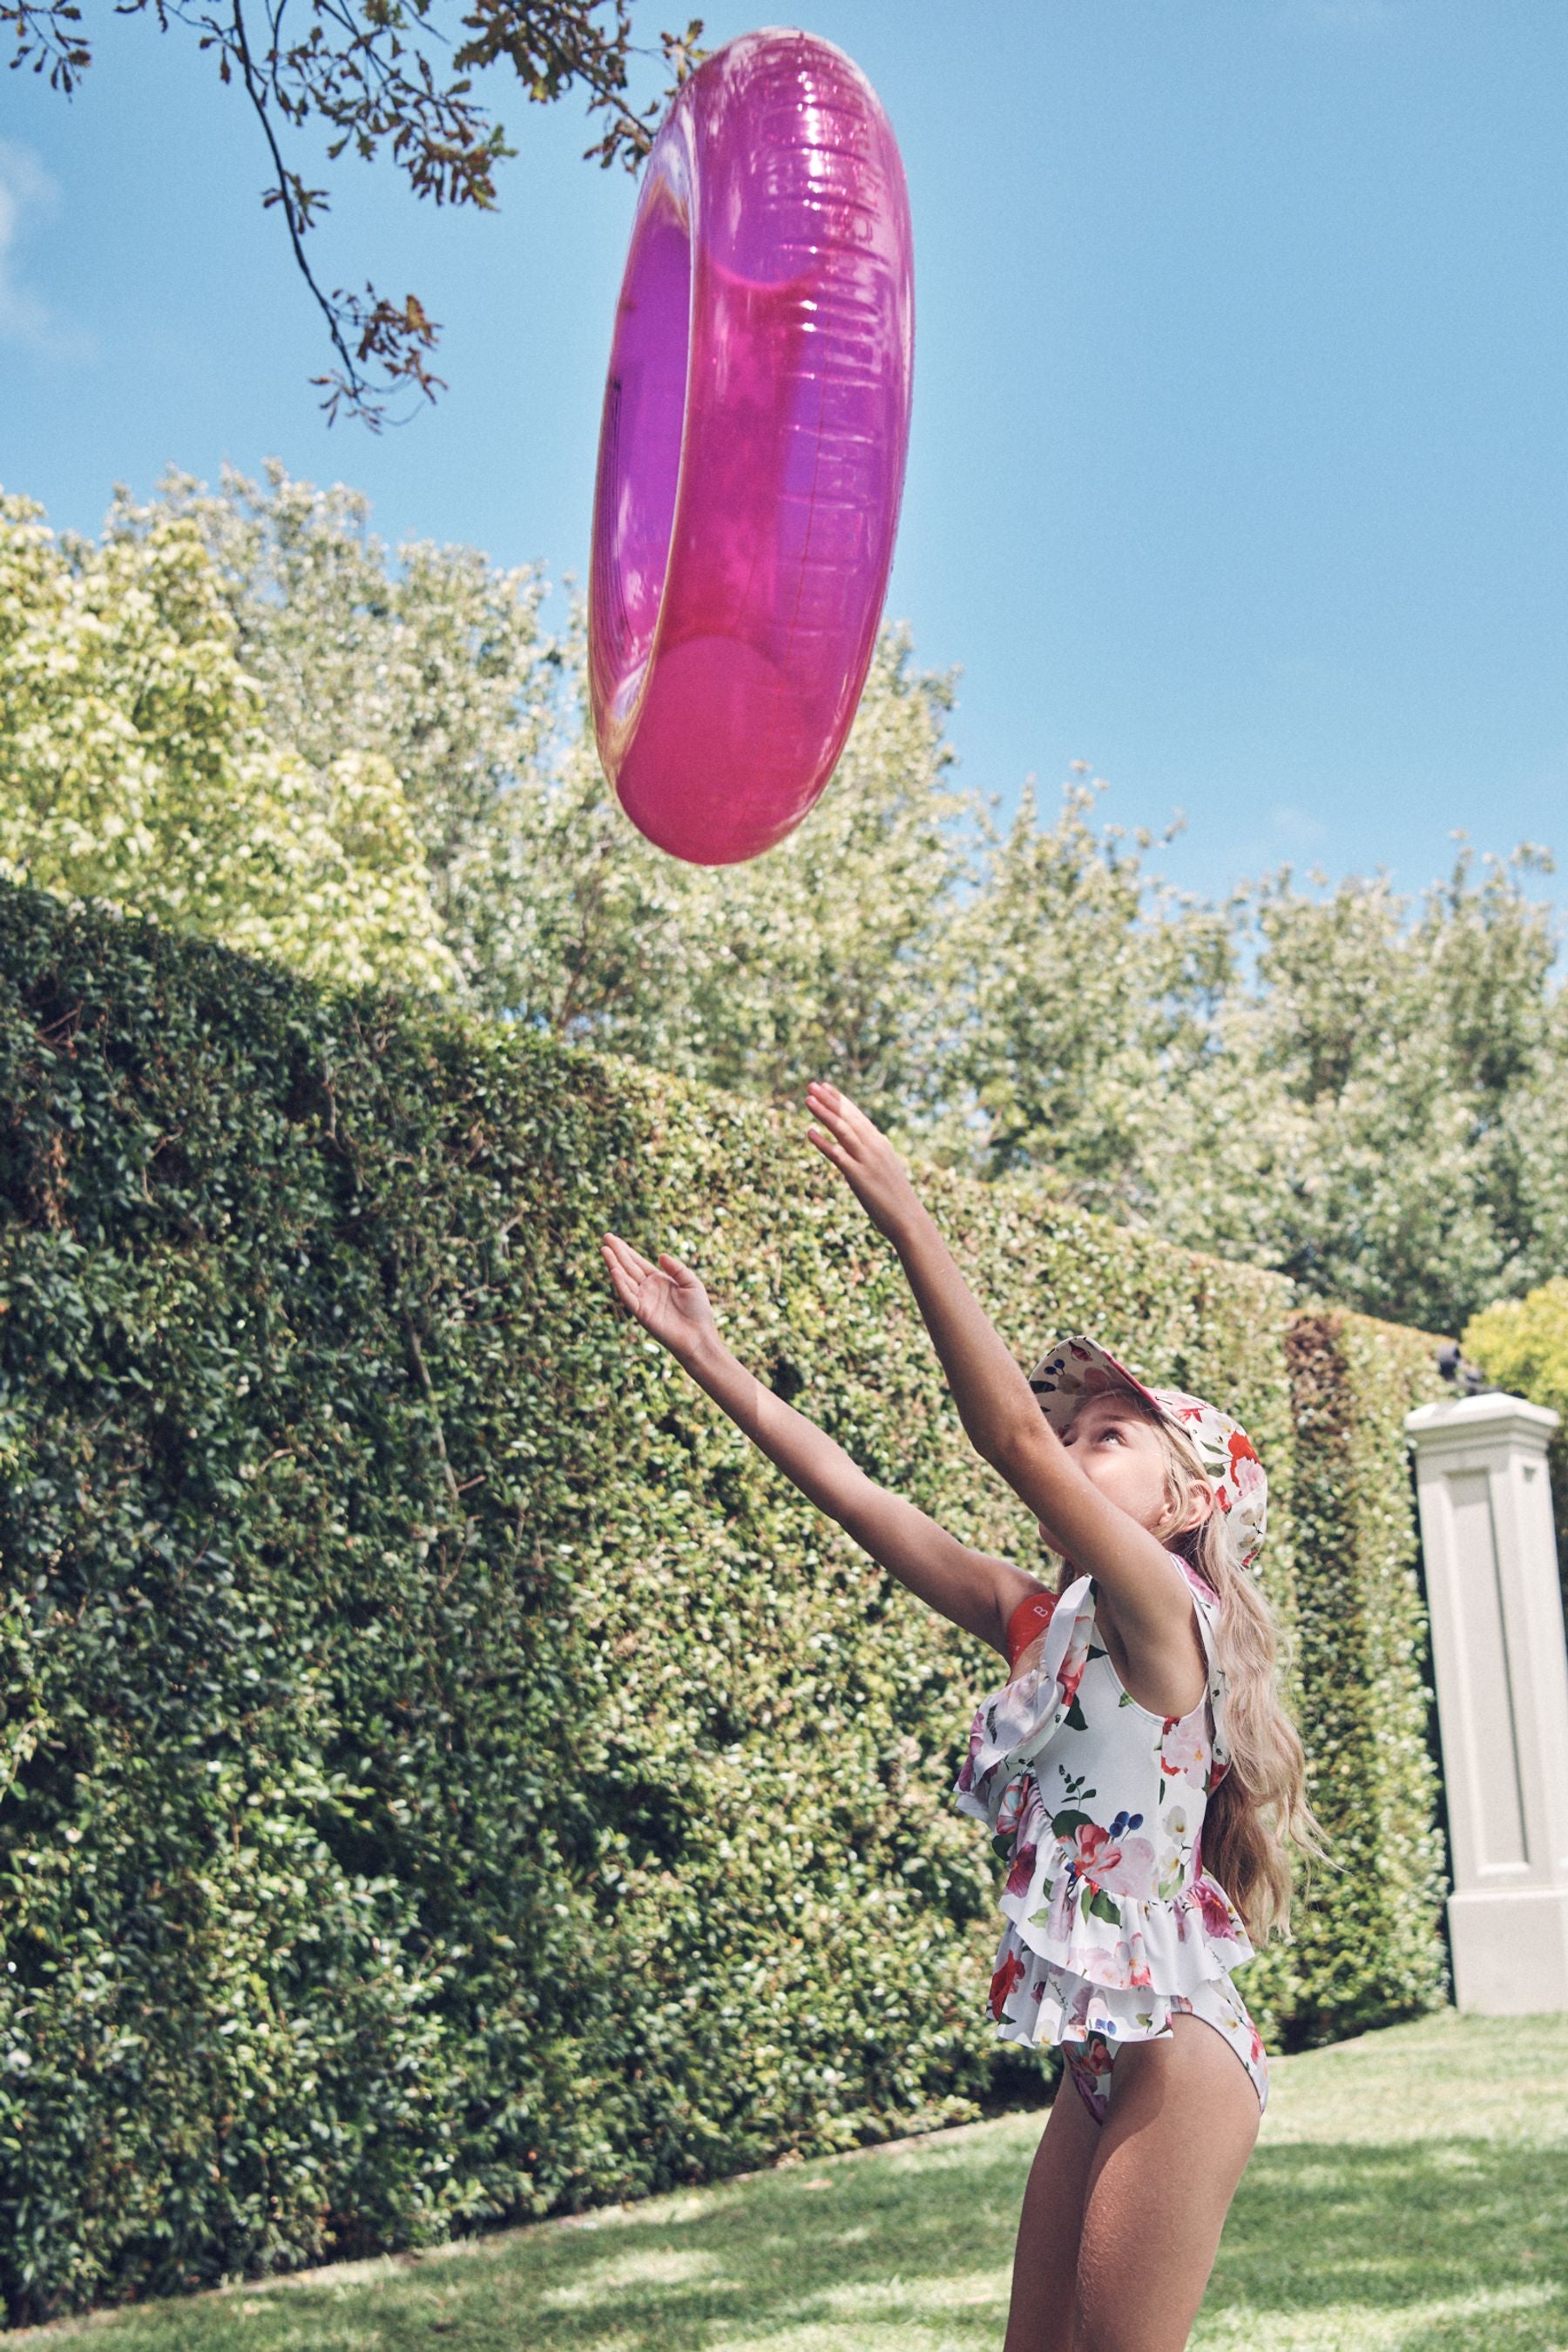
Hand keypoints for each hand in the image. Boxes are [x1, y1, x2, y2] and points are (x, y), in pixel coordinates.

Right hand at [600, 1232, 721, 1363]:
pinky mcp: (642, 1313)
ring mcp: (643, 1300)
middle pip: (628, 1267)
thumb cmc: (698, 1311)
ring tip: (605, 1250)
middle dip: (617, 1253)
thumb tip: (660, 1255)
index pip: (638, 1262)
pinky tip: (614, 1271)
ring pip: (624, 1279)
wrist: (699, 1336)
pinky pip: (628, 1297)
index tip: (613, 1238)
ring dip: (614, 1265)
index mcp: (658, 1280)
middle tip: (605, 1237)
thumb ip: (677, 1268)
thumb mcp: (691, 1283)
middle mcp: (648, 1289)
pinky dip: (620, 1284)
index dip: (626, 1250)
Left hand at [804, 1081, 924, 1241]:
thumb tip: (858, 1150)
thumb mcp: (884, 1171)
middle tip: (812, 1084)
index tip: (826, 1087)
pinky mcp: (859, 1177)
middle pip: (848, 1118)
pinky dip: (823, 1143)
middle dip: (829, 1100)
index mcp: (880, 1144)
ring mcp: (867, 1161)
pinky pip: (838, 1155)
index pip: (857, 1117)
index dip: (840, 1101)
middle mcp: (874, 1148)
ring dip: (824, 1113)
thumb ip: (871, 1157)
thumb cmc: (896, 1199)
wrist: (908, 1220)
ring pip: (842, 1131)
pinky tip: (809, 1132)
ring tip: (807, 1099)